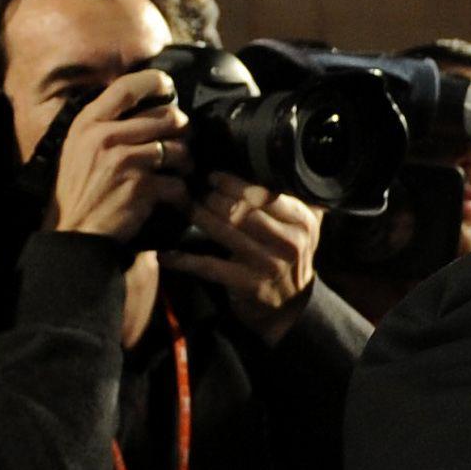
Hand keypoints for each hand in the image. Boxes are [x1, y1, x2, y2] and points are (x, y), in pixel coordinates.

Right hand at [49, 69, 190, 242]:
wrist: (72, 231)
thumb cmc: (79, 188)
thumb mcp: (78, 147)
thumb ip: (104, 124)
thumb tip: (143, 104)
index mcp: (88, 123)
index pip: (126, 87)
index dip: (155, 82)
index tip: (167, 88)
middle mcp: (105, 136)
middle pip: (167, 117)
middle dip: (182, 131)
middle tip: (179, 142)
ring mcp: (125, 161)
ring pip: (180, 149)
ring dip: (186, 163)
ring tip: (178, 171)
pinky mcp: (141, 187)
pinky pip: (179, 183)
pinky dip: (180, 193)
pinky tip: (172, 198)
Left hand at [160, 175, 320, 341]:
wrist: (290, 307)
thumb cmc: (290, 258)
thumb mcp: (305, 228)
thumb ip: (299, 199)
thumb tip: (282, 162)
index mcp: (302, 222)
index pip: (263, 193)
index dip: (233, 182)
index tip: (211, 175)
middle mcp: (289, 242)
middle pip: (240, 209)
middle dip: (210, 196)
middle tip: (189, 188)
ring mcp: (268, 264)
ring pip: (223, 231)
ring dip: (196, 216)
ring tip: (179, 206)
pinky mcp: (247, 284)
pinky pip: (208, 266)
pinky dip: (183, 260)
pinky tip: (164, 254)